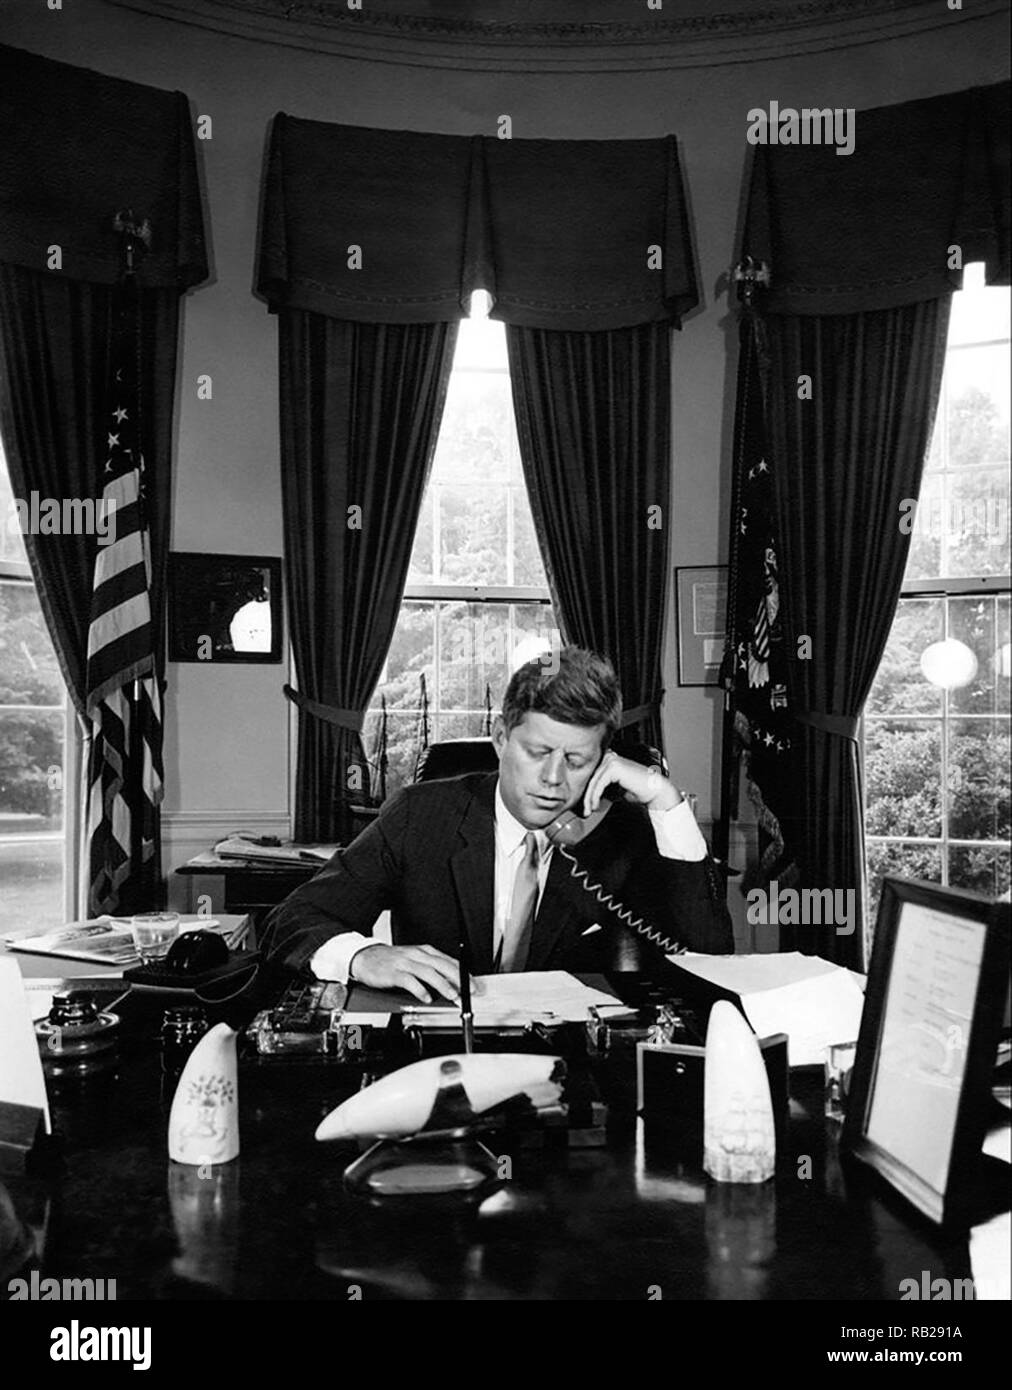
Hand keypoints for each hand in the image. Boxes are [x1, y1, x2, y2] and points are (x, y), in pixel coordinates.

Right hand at [348, 943, 477, 1003]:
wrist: (365, 956)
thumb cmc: (391, 960)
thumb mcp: (414, 959)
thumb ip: (431, 968)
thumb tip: (452, 983)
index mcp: (424, 951)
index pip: (449, 961)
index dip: (463, 973)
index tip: (474, 984)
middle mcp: (417, 955)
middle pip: (442, 965)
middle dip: (458, 978)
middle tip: (469, 991)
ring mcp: (405, 963)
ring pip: (428, 972)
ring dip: (442, 985)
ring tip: (452, 996)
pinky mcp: (394, 972)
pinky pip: (409, 981)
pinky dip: (420, 990)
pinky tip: (426, 997)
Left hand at [582, 750, 682, 816]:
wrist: (655, 791)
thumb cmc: (638, 791)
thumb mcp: (615, 789)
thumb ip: (603, 789)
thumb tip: (588, 797)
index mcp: (610, 759)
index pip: (593, 776)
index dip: (587, 792)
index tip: (585, 807)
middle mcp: (610, 756)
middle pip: (591, 778)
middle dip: (586, 797)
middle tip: (585, 811)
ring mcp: (612, 760)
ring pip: (593, 782)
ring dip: (589, 799)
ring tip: (589, 810)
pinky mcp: (614, 767)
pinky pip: (599, 784)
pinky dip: (595, 796)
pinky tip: (595, 805)